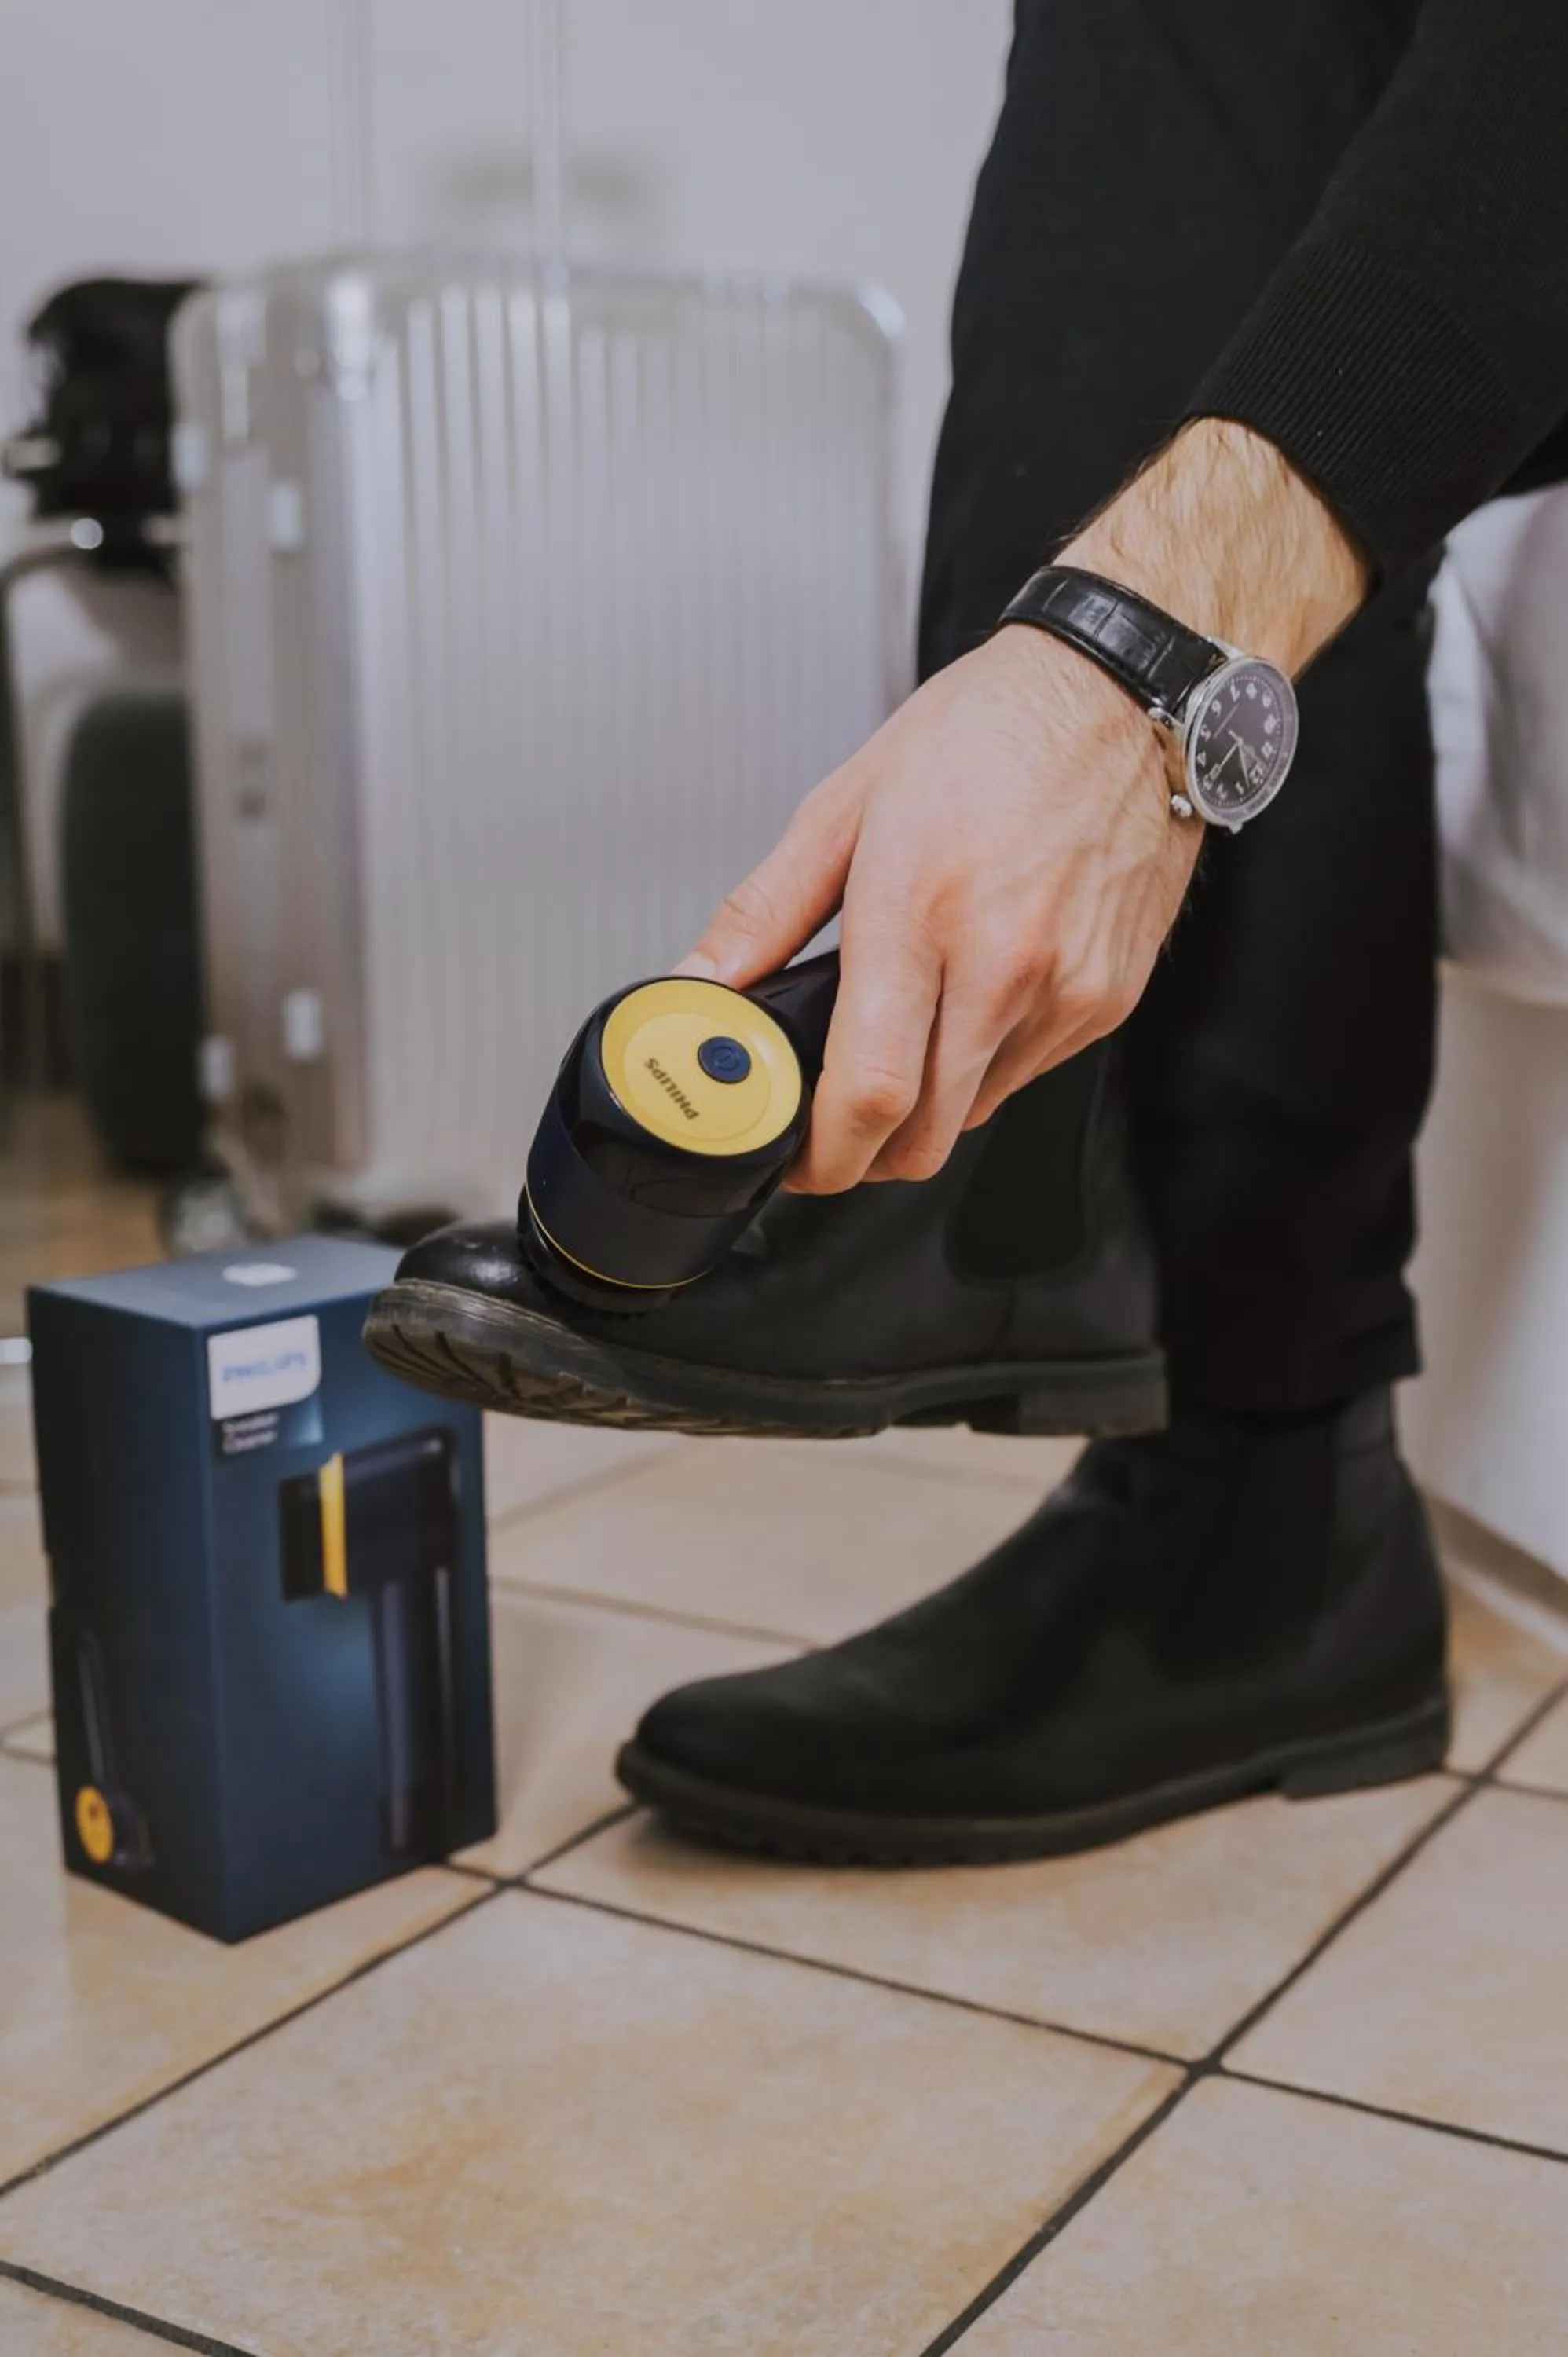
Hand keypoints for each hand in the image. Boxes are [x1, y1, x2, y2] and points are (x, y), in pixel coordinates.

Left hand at [677, 419, 1365, 1192]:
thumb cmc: (992, 731)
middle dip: (864, 1154)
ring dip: (925, 1104)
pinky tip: (972, 996)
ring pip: (975, 1114)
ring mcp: (1067, 990)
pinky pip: (1028, 1074)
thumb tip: (702, 979)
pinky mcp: (1109, 999)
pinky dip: (984, 1064)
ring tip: (905, 1030)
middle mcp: (1004, 963)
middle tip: (829, 1123)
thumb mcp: (846, 804)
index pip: (870, 1092)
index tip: (792, 1159)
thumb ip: (764, 910)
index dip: (822, 1156)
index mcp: (922, 911)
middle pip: (924, 1138)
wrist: (1122, 693)